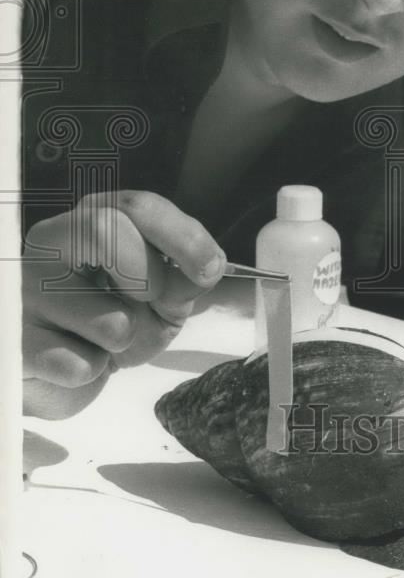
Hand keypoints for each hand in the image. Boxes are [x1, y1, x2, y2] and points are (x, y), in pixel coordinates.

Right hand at [22, 191, 226, 418]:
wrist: (67, 371)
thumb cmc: (118, 320)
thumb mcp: (164, 295)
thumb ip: (185, 277)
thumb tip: (204, 268)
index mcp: (92, 219)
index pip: (138, 206)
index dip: (183, 236)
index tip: (209, 269)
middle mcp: (50, 243)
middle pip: (104, 229)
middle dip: (149, 276)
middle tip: (151, 301)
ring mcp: (26, 291)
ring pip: (107, 317)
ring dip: (125, 340)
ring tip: (105, 340)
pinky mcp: (15, 342)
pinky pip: (79, 363)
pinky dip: (95, 370)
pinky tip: (76, 360)